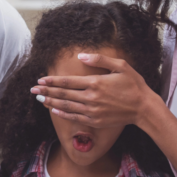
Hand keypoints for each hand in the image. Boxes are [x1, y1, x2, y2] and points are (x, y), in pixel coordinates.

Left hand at [30, 52, 159, 129]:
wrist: (143, 108)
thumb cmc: (134, 85)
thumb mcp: (120, 66)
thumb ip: (99, 59)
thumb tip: (81, 56)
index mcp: (95, 83)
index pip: (68, 82)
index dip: (52, 81)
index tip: (41, 80)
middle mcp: (91, 98)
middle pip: (63, 94)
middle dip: (46, 92)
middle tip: (33, 90)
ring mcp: (92, 111)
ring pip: (66, 106)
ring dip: (51, 103)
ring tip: (40, 100)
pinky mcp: (95, 121)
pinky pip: (75, 117)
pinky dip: (63, 114)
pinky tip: (54, 110)